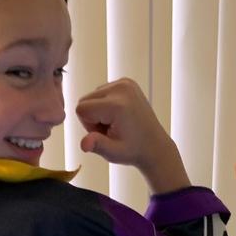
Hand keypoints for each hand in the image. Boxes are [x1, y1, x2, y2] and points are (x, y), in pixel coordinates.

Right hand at [76, 78, 189, 193]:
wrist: (154, 145)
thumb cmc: (133, 150)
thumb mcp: (113, 153)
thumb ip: (96, 145)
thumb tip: (83, 144)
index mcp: (117, 105)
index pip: (81, 109)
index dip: (88, 125)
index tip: (104, 134)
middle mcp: (121, 88)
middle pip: (84, 100)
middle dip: (92, 117)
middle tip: (111, 130)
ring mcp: (125, 83)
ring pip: (92, 96)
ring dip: (98, 111)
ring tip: (116, 123)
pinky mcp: (126, 82)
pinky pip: (101, 92)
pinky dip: (105, 104)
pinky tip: (119, 116)